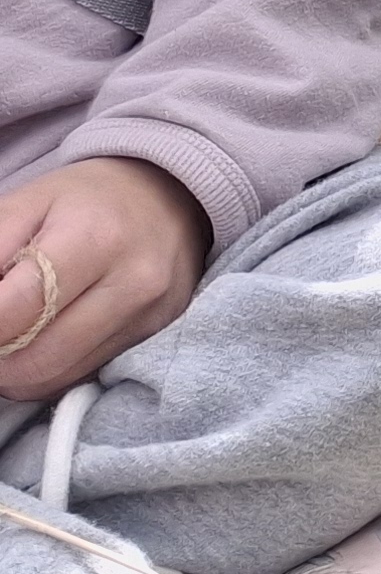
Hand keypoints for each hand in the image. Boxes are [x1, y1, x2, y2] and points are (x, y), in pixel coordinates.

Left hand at [0, 158, 207, 398]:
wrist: (171, 197)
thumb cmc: (87, 199)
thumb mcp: (27, 204)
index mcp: (95, 239)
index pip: (14, 313)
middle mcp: (133, 284)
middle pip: (36, 359)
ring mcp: (151, 316)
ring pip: (56, 377)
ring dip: (19, 369)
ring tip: (13, 335)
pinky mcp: (156, 336)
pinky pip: (82, 375)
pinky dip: (51, 368)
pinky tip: (47, 339)